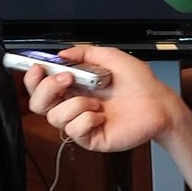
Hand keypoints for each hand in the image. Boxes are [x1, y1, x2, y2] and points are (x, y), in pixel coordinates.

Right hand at [23, 45, 181, 152]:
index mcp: (74, 86)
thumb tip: (61, 54)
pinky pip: (74, 130)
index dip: (33, 78)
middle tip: (67, 78)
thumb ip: (85, 52)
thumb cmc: (138, 83)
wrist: (158, 103)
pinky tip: (102, 115)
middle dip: (47, 89)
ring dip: (76, 104)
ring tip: (96, 100)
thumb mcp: (110, 57)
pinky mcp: (90, 138)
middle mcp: (73, 104)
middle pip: (38, 104)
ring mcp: (81, 122)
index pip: (41, 85)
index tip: (37, 67)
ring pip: (55, 117)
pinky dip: (87, 119)